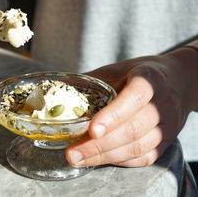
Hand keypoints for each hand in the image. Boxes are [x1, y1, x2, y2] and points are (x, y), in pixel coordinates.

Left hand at [65, 47, 196, 166]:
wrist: (177, 82)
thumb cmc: (138, 75)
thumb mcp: (116, 70)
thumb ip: (92, 82)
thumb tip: (56, 93)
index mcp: (149, 79)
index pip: (135, 98)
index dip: (114, 115)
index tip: (92, 130)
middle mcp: (163, 104)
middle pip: (134, 128)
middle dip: (100, 144)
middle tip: (72, 152)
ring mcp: (168, 126)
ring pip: (138, 147)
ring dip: (105, 156)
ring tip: (78, 158)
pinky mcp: (166, 143)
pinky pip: (144, 157)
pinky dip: (119, 161)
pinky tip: (97, 159)